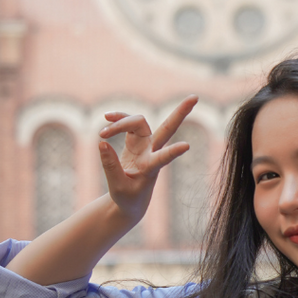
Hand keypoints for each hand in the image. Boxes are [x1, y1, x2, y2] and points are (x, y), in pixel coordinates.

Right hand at [98, 95, 197, 219]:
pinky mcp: (136, 139)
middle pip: (167, 128)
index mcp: (151, 168)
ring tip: (102, 133)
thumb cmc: (127, 197)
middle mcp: (152, 152)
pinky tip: (107, 118)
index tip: (187, 146)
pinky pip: (128, 122)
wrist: (130, 199)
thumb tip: (102, 143)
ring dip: (121, 122)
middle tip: (195, 97)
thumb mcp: (117, 187)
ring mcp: (146, 143)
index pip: (163, 158)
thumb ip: (110, 166)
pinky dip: (118, 119)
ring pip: (138, 121)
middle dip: (180, 113)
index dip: (173, 152)